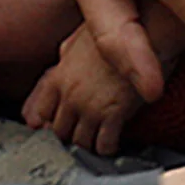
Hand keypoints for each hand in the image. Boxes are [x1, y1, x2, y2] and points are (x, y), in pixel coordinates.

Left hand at [23, 24, 145, 155]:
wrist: (145, 36)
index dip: (46, 122)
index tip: (53, 126)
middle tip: (78, 138)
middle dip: (68, 137)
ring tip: (95, 145)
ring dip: (87, 146)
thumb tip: (60, 63)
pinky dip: (106, 149)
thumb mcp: (77, 41)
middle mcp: (71, 95)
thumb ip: (65, 57)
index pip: (40, 111)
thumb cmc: (114, 35)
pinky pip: (104, 144)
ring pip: (79, 142)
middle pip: (59, 131)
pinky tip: (112, 146)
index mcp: (59, 77)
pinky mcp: (114, 114)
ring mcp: (91, 107)